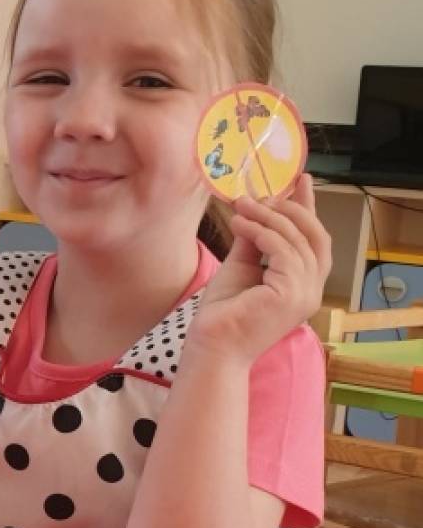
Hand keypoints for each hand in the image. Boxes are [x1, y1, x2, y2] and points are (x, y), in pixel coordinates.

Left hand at [191, 174, 330, 364]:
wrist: (212, 347)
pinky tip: (240, 224)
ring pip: (298, 239)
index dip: (308, 208)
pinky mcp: (291, 294)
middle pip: (315, 236)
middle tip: (259, 195)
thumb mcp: (241, 267)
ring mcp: (305, 293)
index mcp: (303, 284)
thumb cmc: (223, 314)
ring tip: (241, 206)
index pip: (314, 240)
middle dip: (289, 209)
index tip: (300, 181)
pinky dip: (261, 231)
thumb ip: (255, 242)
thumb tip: (257, 209)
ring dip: (268, 216)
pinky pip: (282, 250)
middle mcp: (311, 289)